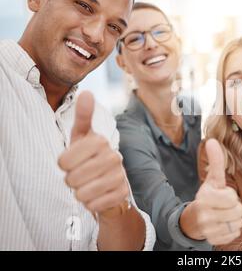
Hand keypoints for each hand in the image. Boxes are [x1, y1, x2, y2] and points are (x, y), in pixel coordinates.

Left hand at [58, 91, 129, 215]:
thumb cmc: (90, 158)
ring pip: (82, 193)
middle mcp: (113, 156)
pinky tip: (97, 195)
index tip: (71, 162)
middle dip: (71, 181)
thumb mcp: (82, 137)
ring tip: (88, 185)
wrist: (110, 183)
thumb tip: (87, 92)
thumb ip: (83, 116)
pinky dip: (91, 204)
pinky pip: (94, 205)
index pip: (64, 161)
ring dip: (80, 193)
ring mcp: (119, 175)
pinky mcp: (122, 193)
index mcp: (100, 141)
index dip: (63, 166)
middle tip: (80, 175)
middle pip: (72, 179)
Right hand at [192, 139, 241, 245]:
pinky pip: (234, 235)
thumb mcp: (212, 179)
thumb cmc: (208, 196)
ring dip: (234, 219)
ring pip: (237, 224)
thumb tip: (211, 140)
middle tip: (226, 206)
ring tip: (224, 215)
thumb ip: (215, 161)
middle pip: (238, 211)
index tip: (223, 195)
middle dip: (235, 208)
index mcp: (205, 197)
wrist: (194, 220)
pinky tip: (223, 225)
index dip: (231, 196)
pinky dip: (232, 230)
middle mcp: (204, 214)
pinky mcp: (213, 240)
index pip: (231, 198)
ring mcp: (208, 229)